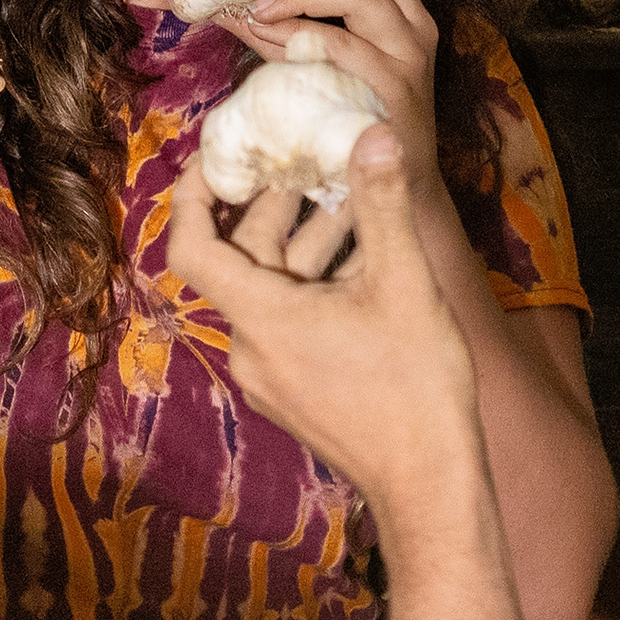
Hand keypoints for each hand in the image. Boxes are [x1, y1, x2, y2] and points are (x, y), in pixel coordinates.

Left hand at [170, 126, 480, 503]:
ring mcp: (272, 376)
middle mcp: (251, 347)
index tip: (215, 155)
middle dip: (280, 207)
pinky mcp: (295, 393)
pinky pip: (292, 322)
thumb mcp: (403, 282)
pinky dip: (318, 285)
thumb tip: (373, 132)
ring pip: (277, 290)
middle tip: (313, 160)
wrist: (429, 486)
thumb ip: (382, 203)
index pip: (191, 247)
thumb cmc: (414, 387)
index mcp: (260, 318)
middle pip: (246, 260)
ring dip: (310, 244)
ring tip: (357, 203)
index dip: (193, 195)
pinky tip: (368, 262)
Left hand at [221, 0, 442, 187]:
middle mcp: (414, 28)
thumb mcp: (320, 64)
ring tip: (259, 6)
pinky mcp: (397, 93)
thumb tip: (223, 4)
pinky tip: (274, 40)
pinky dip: (307, 39)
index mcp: (402, 12)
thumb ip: (280, 32)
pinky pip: (349, 52)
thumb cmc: (355, 117)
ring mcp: (409, 60)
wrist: (402, 190)